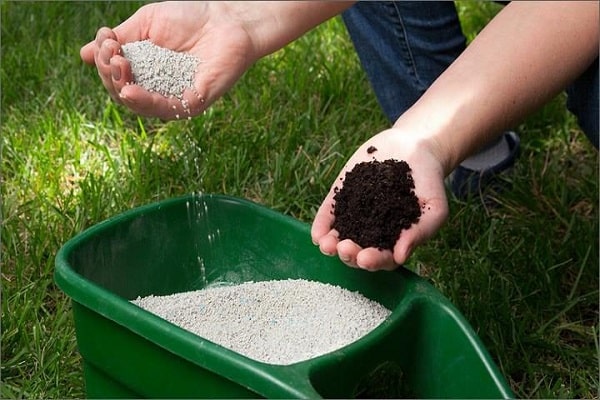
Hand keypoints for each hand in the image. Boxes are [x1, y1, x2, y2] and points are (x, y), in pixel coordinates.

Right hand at [80, 2, 257, 119]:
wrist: (227, 18)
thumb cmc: (190, 17)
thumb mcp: (146, 23)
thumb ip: (120, 39)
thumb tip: (83, 54)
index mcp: (145, 72)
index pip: (115, 77)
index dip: (103, 62)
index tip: (106, 39)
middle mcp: (158, 89)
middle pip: (122, 94)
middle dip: (109, 74)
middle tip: (112, 52)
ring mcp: (175, 98)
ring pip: (141, 106)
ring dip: (122, 88)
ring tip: (117, 67)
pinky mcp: (193, 102)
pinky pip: (167, 108)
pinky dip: (146, 102)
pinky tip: (129, 90)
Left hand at [311, 130, 448, 270]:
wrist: (414, 147)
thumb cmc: (428, 183)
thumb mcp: (434, 208)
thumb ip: (420, 232)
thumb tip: (401, 256)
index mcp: (395, 241)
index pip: (383, 258)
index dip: (374, 261)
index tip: (365, 258)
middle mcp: (372, 233)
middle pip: (357, 252)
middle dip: (350, 254)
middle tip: (345, 248)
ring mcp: (354, 216)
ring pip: (339, 238)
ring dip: (331, 246)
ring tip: (327, 245)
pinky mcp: (340, 198)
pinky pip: (328, 215)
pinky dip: (321, 226)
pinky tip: (317, 234)